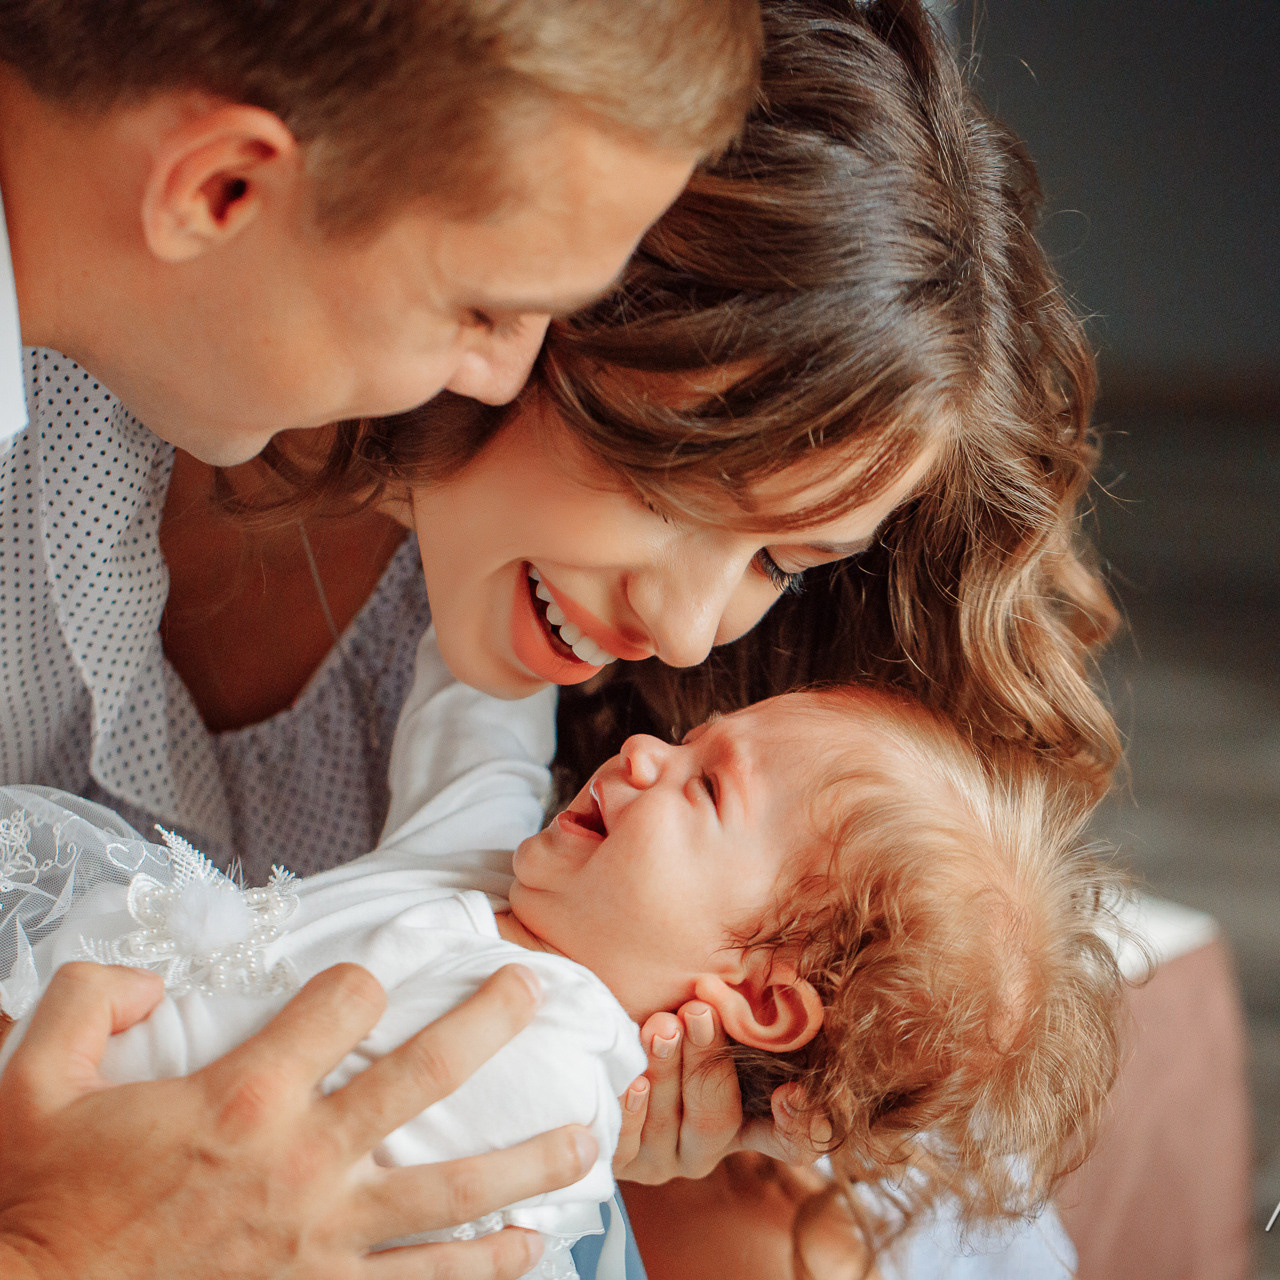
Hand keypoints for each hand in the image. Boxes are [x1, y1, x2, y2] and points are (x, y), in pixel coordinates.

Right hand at [0, 961, 596, 1279]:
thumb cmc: (39, 1204)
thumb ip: (92, 999)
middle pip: (425, 1075)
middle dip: (489, 1021)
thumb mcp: (33, 1081)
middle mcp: (302, 1162)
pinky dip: (483, 1269)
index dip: (359, 979)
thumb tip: (154, 978)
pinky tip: (531, 1249)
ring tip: (585, 1137)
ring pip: (452, 1194)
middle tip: (532, 987)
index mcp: (243, 1096)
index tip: (366, 983)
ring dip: (526, 1161)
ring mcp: (323, 1240)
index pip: (340, 1002)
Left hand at [613, 1001, 820, 1183]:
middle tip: (698, 1011)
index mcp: (746, 1119)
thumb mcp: (717, 1015)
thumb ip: (742, 1013)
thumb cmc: (675, 1016)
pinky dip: (631, 1109)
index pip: (791, 1138)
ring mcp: (662, 1158)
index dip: (800, 1123)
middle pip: (717, 1118)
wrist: (604, 1035)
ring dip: (666, 1070)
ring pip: (669, 1123)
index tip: (788, 1091)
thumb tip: (749, 997)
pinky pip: (627, 1144)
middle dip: (707, 1059)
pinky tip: (632, 1078)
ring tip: (661, 1026)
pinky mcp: (621, 1162)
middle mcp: (706, 1146)